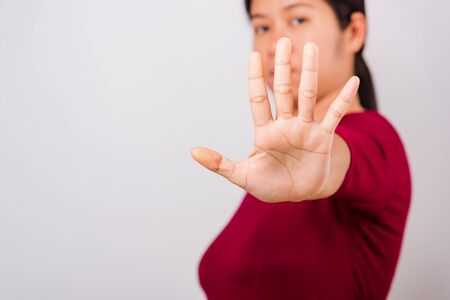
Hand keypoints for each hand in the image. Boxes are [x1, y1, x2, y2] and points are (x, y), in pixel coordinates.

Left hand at [191, 37, 359, 202]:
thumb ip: (220, 164)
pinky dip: (343, 99)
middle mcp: (285, 125)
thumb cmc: (270, 185)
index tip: (253, 55)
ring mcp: (305, 129)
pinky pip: (335, 115)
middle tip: (284, 41)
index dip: (255, 78)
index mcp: (264, 132)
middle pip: (283, 90)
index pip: (258, 99)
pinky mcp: (323, 138)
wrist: (298, 195)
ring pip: (307, 96)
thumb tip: (193, 152)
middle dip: (282, 66)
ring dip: (309, 72)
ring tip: (310, 48)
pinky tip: (352, 81)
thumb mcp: (242, 176)